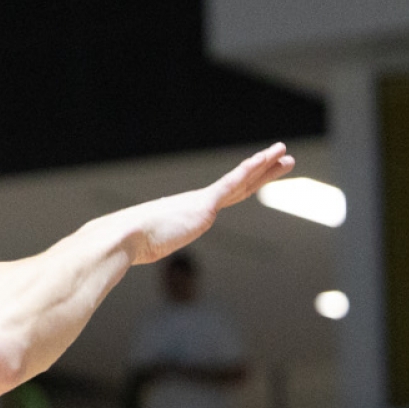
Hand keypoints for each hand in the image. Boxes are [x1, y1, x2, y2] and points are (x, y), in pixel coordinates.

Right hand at [118, 144, 294, 267]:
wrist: (124, 238)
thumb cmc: (131, 244)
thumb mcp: (146, 246)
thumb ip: (147, 245)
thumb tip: (131, 254)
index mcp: (189, 212)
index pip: (225, 196)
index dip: (246, 182)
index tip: (259, 172)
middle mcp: (198, 203)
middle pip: (240, 184)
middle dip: (264, 170)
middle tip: (283, 156)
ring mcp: (202, 202)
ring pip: (242, 180)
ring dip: (265, 165)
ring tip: (284, 153)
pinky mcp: (204, 205)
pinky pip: (232, 183)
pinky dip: (249, 170)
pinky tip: (263, 160)